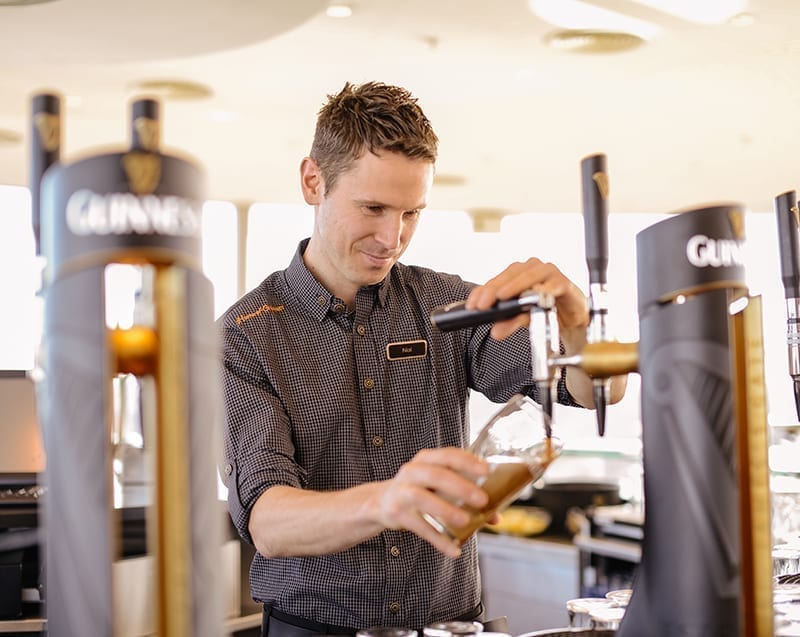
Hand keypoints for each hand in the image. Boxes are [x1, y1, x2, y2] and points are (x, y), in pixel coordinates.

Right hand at [375, 447, 489, 557]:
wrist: (382, 501)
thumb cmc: (419, 490)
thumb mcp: (438, 486)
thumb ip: (465, 496)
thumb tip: (496, 516)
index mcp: (426, 459)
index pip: (447, 455)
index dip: (467, 461)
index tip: (486, 470)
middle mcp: (412, 471)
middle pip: (436, 475)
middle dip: (460, 486)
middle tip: (482, 499)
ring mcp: (402, 492)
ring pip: (423, 498)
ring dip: (446, 510)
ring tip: (465, 521)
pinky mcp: (396, 513)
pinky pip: (419, 527)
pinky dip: (438, 539)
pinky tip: (453, 549)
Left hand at [466, 258, 589, 339]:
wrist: (573, 318)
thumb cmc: (547, 311)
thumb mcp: (523, 319)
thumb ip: (509, 322)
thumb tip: (495, 331)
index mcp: (518, 275)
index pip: (496, 280)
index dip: (482, 292)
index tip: (472, 305)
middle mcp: (531, 269)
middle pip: (509, 275)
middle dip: (494, 290)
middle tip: (483, 304)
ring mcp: (548, 273)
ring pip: (529, 275)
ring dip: (515, 286)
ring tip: (503, 296)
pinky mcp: (564, 282)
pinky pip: (553, 284)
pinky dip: (544, 289)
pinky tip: (537, 295)